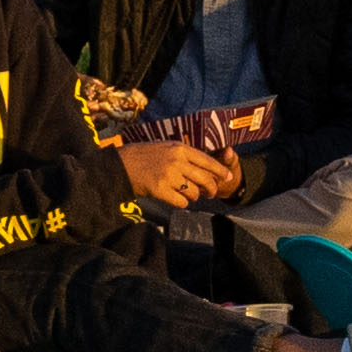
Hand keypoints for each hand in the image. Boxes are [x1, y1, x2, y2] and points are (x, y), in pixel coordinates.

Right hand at [117, 136, 239, 210]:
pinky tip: (176, 199)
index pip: (207, 160)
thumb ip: (184, 155)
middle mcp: (177, 161)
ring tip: (187, 194)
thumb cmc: (144, 155)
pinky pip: (181, 202)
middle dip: (211, 188)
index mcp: (180, 148)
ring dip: (193, 196)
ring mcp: (169, 176)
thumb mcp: (166, 148)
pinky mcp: (160, 190)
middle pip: (204, 178)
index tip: (229, 177)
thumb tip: (204, 167)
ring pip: (194, 192)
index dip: (220, 170)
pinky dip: (182, 203)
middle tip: (211, 193)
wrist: (122, 164)